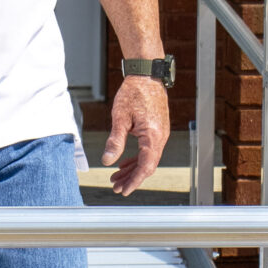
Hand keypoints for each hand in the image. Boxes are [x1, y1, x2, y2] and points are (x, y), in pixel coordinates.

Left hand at [102, 75, 170, 196]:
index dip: (134, 181)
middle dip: (131, 179)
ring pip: (147, 159)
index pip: (146, 166)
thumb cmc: (134, 93)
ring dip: (132, 170)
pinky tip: (124, 164)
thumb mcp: (120, 117)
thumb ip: (115, 141)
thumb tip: (107, 161)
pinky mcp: (157, 131)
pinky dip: (136, 159)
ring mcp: (160, 134)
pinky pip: (148, 151)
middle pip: (147, 166)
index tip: (123, 191)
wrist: (147, 75)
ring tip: (116, 178)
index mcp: (153, 136)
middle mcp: (160, 137)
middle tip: (115, 188)